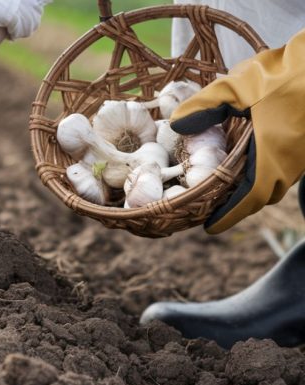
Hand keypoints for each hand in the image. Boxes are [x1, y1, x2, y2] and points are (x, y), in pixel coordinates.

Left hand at [170, 29, 304, 233]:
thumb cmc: (282, 74)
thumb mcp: (235, 87)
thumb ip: (203, 107)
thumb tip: (174, 124)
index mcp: (271, 156)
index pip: (250, 199)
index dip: (229, 216)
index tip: (210, 228)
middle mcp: (289, 163)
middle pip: (263, 197)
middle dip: (239, 207)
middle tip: (213, 209)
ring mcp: (301, 155)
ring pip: (276, 185)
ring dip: (253, 191)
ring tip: (228, 190)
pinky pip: (285, 170)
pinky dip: (266, 175)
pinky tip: (251, 162)